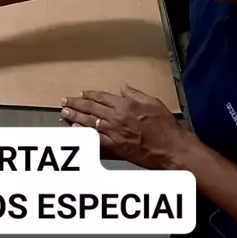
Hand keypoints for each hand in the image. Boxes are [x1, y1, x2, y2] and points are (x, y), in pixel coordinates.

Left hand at [60, 85, 189, 169]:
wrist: (171, 149)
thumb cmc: (165, 127)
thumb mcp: (153, 102)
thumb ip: (136, 94)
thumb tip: (123, 88)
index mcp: (126, 104)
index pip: (102, 97)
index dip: (90, 94)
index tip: (81, 93)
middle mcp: (117, 117)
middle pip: (91, 108)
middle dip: (76, 103)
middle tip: (65, 101)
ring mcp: (114, 132)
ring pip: (89, 122)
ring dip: (75, 117)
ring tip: (65, 112)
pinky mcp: (115, 146)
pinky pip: (95, 139)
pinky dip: (84, 134)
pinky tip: (75, 131)